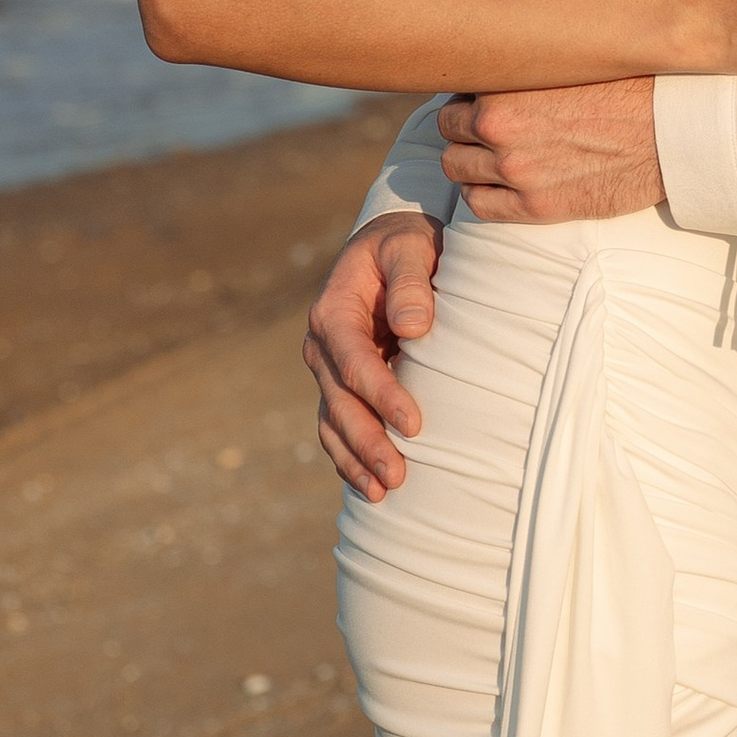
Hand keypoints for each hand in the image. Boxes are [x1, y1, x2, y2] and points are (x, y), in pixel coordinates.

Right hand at [303, 209, 439, 499]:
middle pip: (340, 402)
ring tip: (385, 492)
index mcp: (334, 311)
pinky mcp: (342, 384)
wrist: (392, 244)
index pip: (355, 362)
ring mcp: (328, 369)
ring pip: (334, 423)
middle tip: (398, 476)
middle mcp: (323, 345)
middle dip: (367, 442)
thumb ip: (411, 281)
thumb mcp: (409, 247)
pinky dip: (350, 458)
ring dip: (356, 460)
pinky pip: (338, 426)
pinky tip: (370, 487)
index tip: (414, 425)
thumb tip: (412, 327)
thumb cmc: (405, 244)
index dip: (382, 396)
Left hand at [438, 76, 666, 223]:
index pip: (456, 89)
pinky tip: (500, 184)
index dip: (472, 93)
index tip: (486, 96)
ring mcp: (517, 171)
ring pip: (456, 167)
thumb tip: (505, 55)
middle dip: (465, 126)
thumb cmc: (631, 86)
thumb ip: (530, 63)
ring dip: (470, 160)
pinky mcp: (536, 206)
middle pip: (450, 129)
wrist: (673, 131)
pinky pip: (479, 205)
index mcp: (508, 85)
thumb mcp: (573, 59)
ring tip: (494, 154)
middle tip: (489, 126)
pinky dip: (482, 193)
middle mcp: (503, 128)